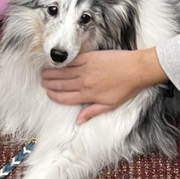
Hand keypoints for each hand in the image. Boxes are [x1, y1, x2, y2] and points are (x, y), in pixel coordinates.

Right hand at [40, 48, 167, 124]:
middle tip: (42, 82)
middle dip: (50, 84)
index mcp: (89, 95)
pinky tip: (57, 63)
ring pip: (64, 72)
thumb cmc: (126, 88)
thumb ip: (92, 112)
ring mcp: (86, 69)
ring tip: (43, 73)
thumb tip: (78, 121)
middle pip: (61, 84)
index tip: (48, 93)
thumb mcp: (110, 105)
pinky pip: (72, 61)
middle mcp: (85, 82)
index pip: (65, 97)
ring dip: (52, 73)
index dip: (54, 96)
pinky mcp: (90, 57)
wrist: (137, 69)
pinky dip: (63, 63)